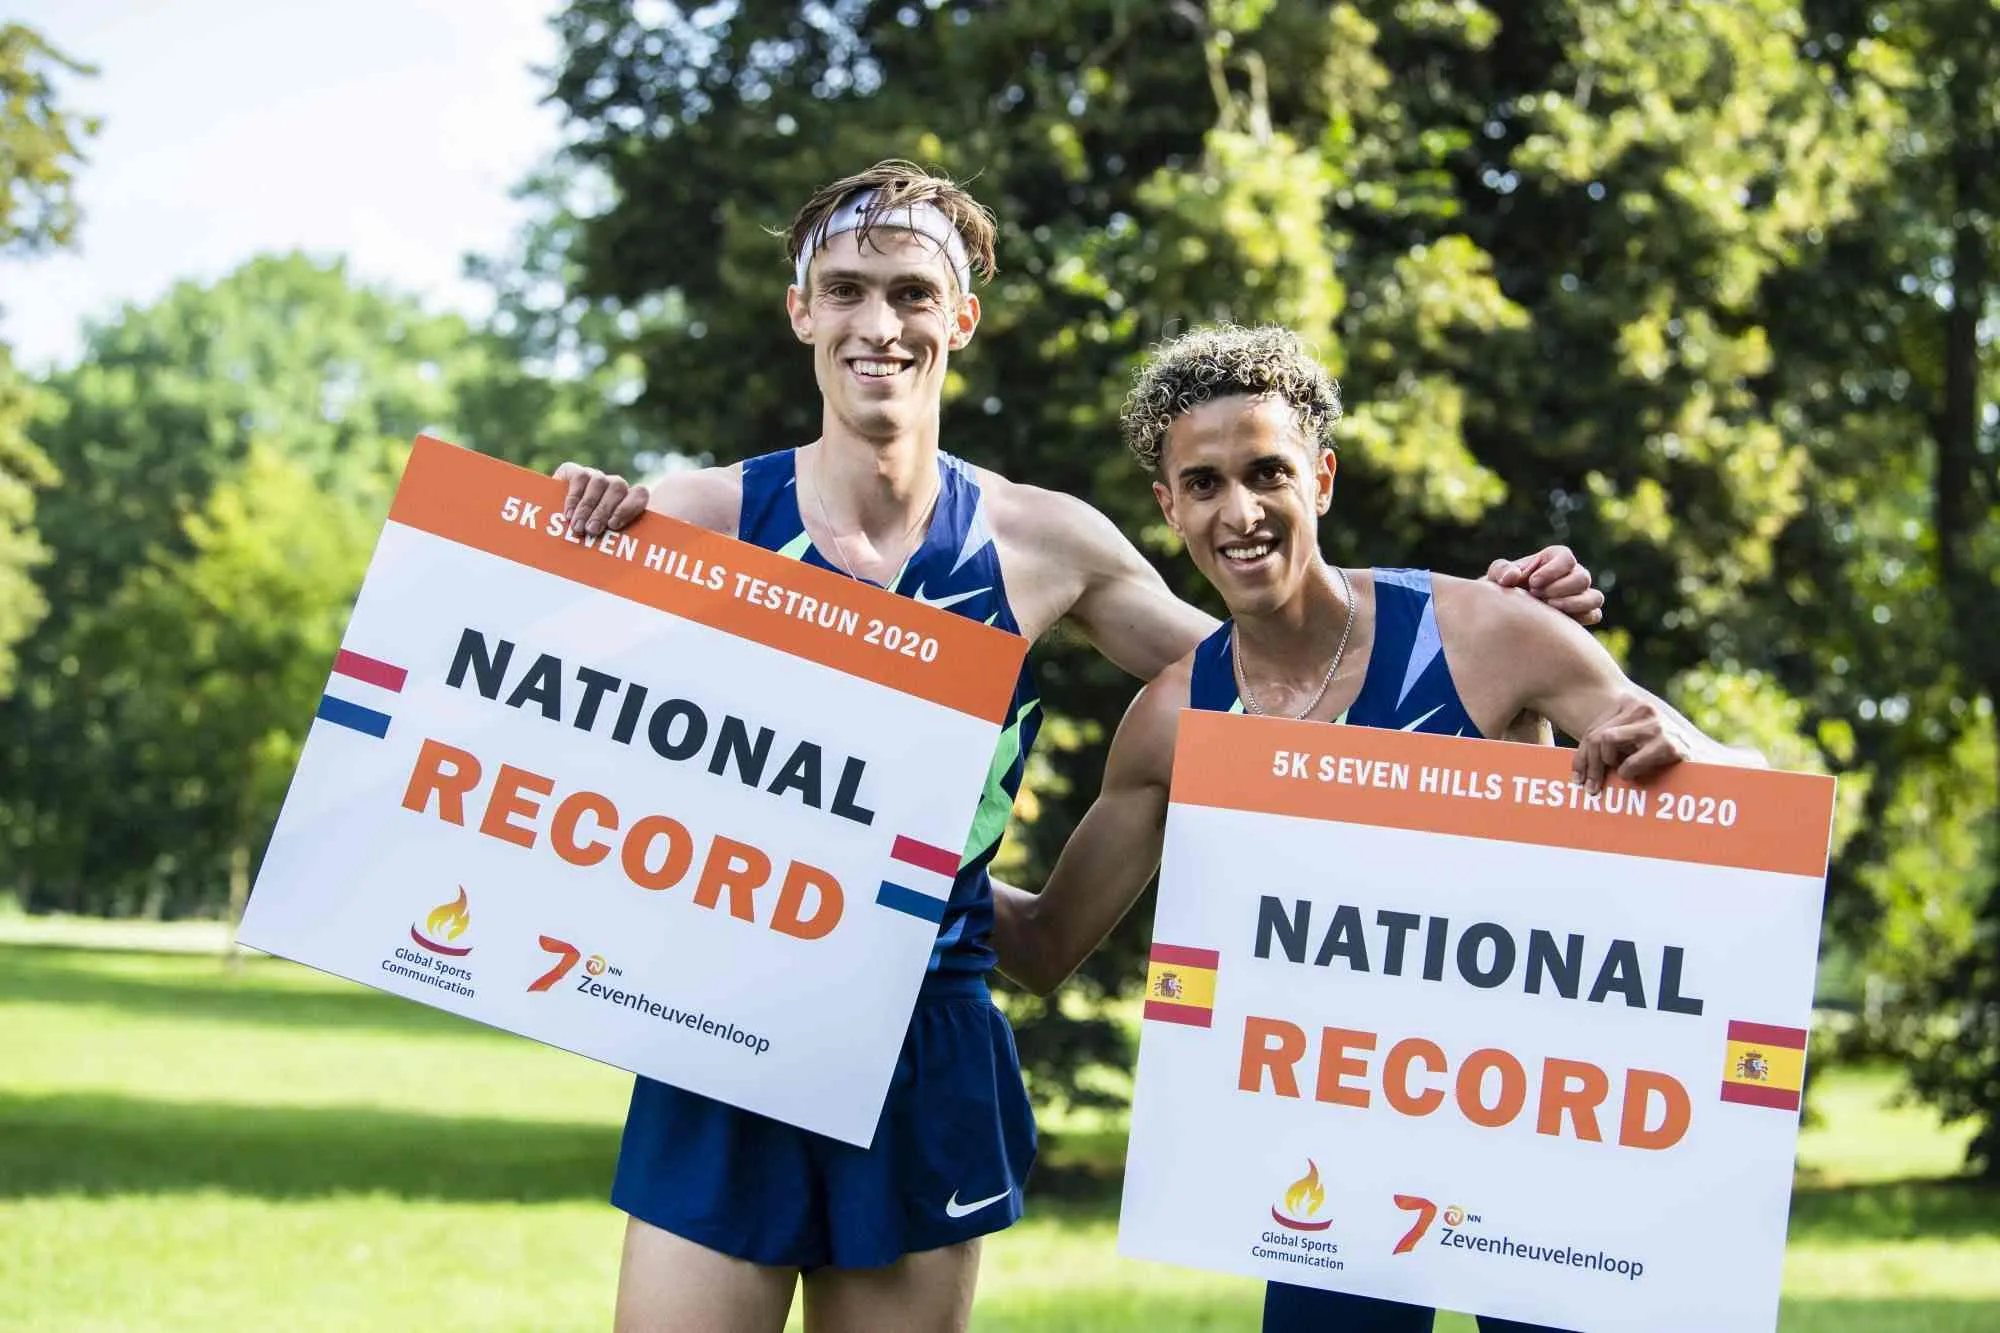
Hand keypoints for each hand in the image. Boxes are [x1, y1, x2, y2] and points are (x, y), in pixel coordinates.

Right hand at [553, 462, 650, 536]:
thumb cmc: (594, 539)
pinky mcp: (574, 471)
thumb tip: (628, 565)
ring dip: (587, 506)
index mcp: (630, 500)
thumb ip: (619, 544)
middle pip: (618, 487)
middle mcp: (614, 486)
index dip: (629, 507)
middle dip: (603, 510)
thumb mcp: (609, 542)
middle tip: (592, 530)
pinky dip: (573, 497)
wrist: (563, 523)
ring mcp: (596, 476)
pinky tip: (568, 514)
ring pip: (599, 481)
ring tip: (578, 527)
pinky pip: (579, 476)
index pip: (640, 494)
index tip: (614, 525)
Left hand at [1487, 546, 1603, 625]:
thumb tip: (1512, 576)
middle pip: (1582, 578)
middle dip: (1560, 588)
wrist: (1506, 613)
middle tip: (1537, 596)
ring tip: (1549, 608)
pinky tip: (1559, 620)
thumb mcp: (1496, 576)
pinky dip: (1581, 617)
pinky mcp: (1582, 614)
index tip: (1533, 583)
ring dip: (1574, 603)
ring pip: (1594, 597)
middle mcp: (1571, 574)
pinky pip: (1594, 614)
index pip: (1567, 558)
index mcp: (1554, 559)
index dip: (1553, 570)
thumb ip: (1501, 570)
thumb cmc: (1502, 589)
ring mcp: (1580, 595)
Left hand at [1572, 695, 1691, 792]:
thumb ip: (1610, 746)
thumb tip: (1577, 768)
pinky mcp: (1668, 744)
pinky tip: (1634, 776)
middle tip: (1589, 788)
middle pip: (1596, 737)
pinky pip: (1630, 762)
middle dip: (1589, 765)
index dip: (1581, 757)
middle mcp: (1642, 708)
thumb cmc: (1664, 755)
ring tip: (1615, 777)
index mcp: (1631, 705)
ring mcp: (1656, 724)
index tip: (1577, 779)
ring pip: (1606, 741)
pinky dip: (1628, 772)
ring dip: (1606, 766)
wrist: (1710, 761)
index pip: (1593, 731)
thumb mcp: (1633, 744)